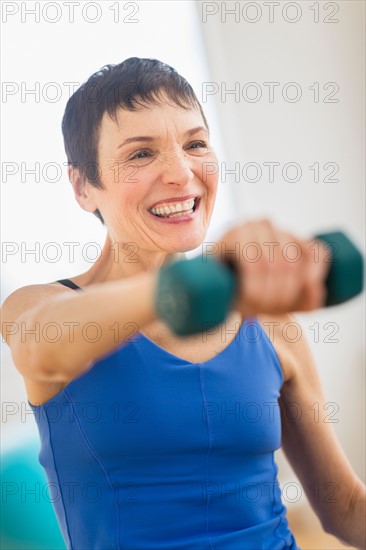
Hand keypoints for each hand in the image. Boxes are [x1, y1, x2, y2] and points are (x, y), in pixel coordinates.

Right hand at [214, 219, 329, 316]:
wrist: (204, 288)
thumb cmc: (244, 291)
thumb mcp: (279, 299)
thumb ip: (305, 299)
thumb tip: (316, 290)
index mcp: (288, 235)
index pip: (316, 253)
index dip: (311, 281)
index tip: (292, 303)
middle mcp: (271, 226)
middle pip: (293, 262)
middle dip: (283, 294)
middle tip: (268, 310)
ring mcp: (250, 226)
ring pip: (274, 264)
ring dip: (266, 294)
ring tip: (255, 307)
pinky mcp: (232, 235)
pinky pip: (252, 262)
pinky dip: (253, 286)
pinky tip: (247, 298)